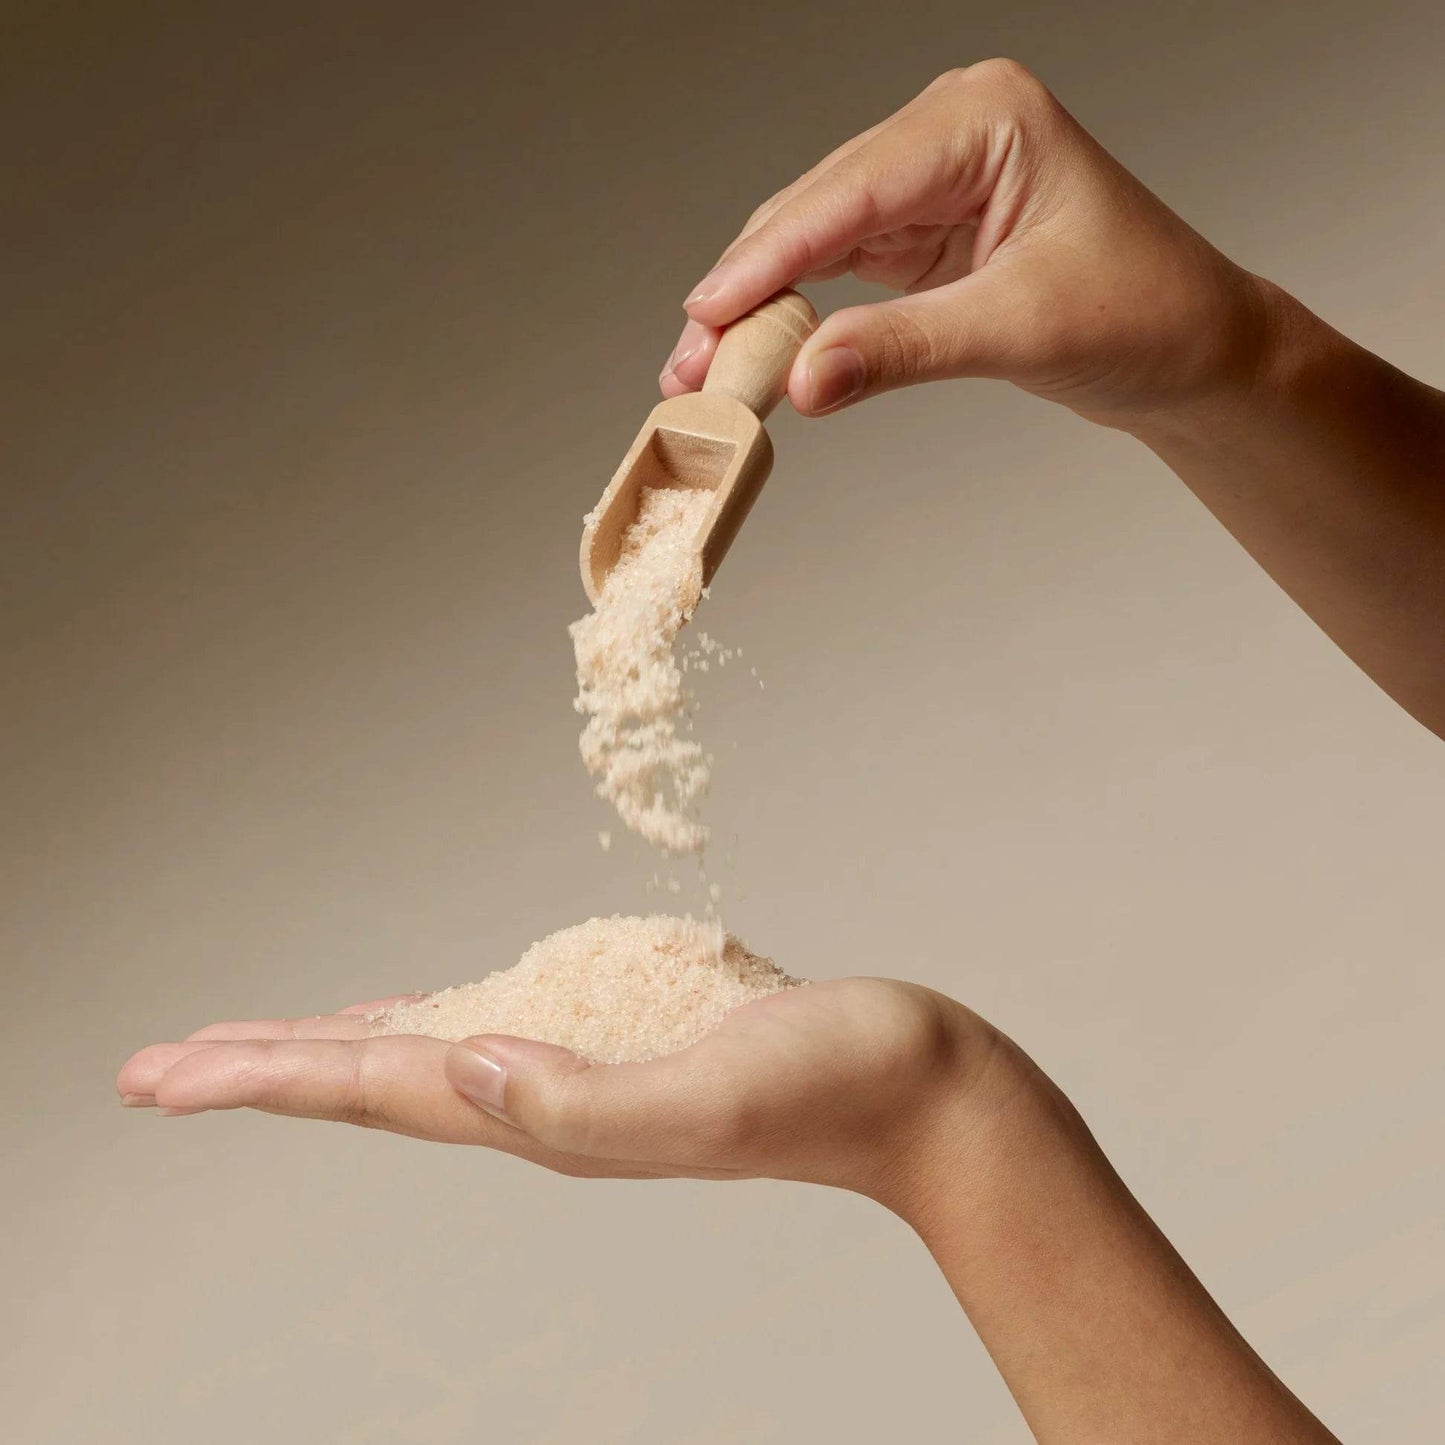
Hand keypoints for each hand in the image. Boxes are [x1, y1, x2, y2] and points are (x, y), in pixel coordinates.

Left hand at [116, 977, 1001, 1198]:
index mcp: (549, 1109)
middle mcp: (545, 1094)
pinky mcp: (616, 1029)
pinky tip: (406, 1021)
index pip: (376, 1088)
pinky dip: (419, 1024)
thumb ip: (588, 1100)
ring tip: (246, 1046)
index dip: (264, 1076)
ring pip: (418, 1053)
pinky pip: (485, 1026)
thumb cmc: (834, 1080)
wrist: (913, 1085)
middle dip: (259, 1070)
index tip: (161, 1076)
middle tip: (151, 1071)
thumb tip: (467, 1063)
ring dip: (325, 1049)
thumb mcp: (714, 1088)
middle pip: (370, 1080)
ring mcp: (578, 1063)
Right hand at [661, 59, 1271, 428]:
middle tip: (694, 367)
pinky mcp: (920, 235)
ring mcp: (929, 183)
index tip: (706, 316)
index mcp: (985, 117)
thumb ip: (904, 349)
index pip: (852, 187)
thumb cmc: (1145, 313)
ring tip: (706, 371)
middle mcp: (947, 135)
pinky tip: (755, 352)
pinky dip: (794, 315)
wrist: (1192, 352)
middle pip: (815, 209)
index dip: (770, 258)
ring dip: (758, 306)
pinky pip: (835, 271)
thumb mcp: (1020, 330)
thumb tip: (802, 380)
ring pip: (812, 240)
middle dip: (747, 290)